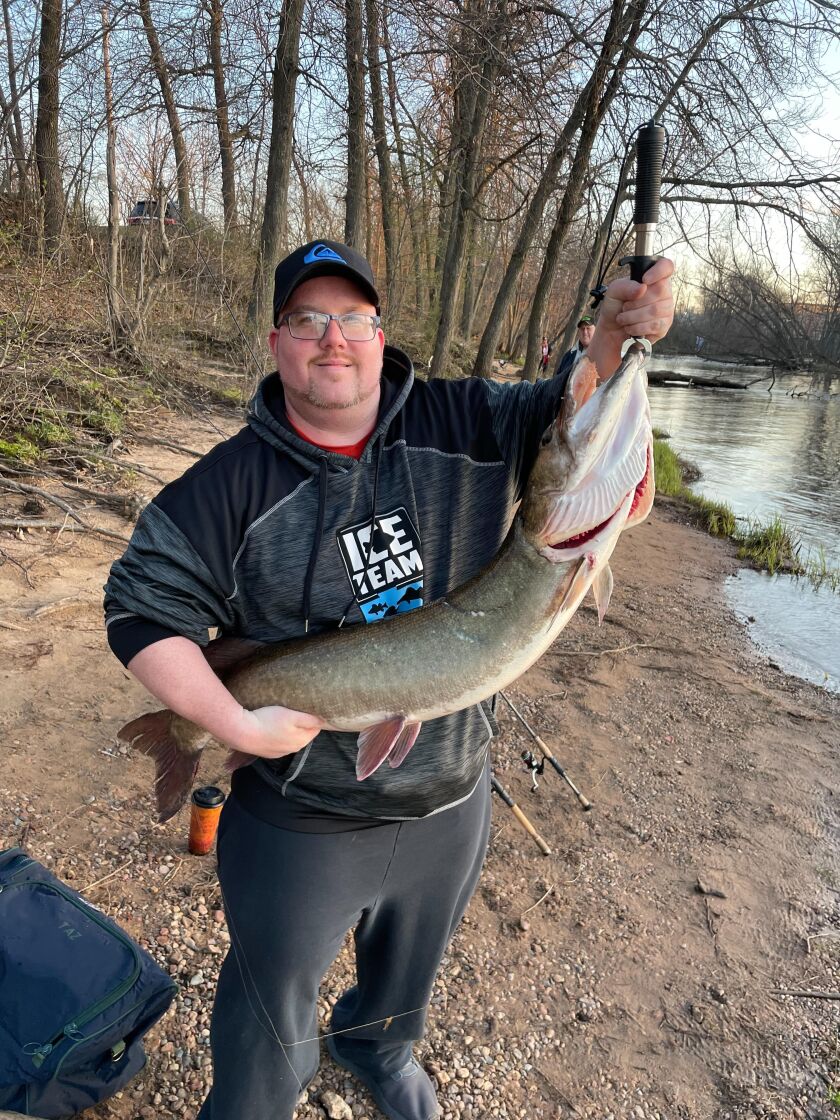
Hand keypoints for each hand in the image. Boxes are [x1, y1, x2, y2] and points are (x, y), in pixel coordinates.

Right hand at [231, 704, 323, 758]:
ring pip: (291, 739)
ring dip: (290, 730)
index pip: (315, 728)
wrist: (242, 733)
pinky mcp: (268, 752)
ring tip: (284, 718)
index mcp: (302, 740)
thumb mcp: (292, 716)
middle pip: (304, 734)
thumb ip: (309, 719)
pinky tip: (272, 728)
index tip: (309, 708)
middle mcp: (293, 749)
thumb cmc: (268, 721)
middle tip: (296, 711)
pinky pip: (278, 743)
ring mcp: (280, 752)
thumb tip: (323, 721)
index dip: (313, 717)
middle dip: (303, 724)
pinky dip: (279, 735)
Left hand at [587, 258, 674, 376]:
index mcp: (653, 278)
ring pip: (655, 310)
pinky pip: (655, 325)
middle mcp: (664, 292)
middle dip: (636, 301)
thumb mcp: (613, 292)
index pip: (666, 266)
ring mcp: (666, 309)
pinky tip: (630, 327)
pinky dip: (637, 327)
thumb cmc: (615, 307)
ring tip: (623, 318)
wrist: (612, 330)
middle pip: (659, 290)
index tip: (644, 280)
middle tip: (624, 307)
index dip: (658, 271)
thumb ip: (624, 286)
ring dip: (633, 316)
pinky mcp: (664, 326)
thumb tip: (642, 288)